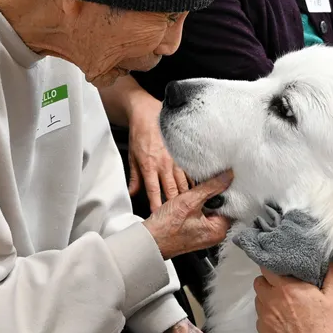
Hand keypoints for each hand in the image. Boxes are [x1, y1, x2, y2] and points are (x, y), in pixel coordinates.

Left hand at [127, 94, 188, 210]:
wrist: (149, 114)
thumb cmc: (140, 134)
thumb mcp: (132, 156)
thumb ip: (135, 177)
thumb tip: (133, 192)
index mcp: (149, 166)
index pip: (154, 191)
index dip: (156, 205)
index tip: (159, 216)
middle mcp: (164, 165)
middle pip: (173, 191)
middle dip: (176, 206)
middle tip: (180, 218)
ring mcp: (176, 160)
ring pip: (184, 183)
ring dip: (188, 197)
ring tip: (193, 209)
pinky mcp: (183, 155)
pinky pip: (191, 172)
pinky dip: (195, 183)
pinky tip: (200, 191)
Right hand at [143, 172, 232, 258]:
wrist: (149, 240)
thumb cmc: (165, 227)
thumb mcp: (190, 200)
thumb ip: (212, 187)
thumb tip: (228, 177)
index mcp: (218, 230)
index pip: (233, 206)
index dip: (229, 191)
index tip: (226, 178)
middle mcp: (214, 235)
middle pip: (223, 208)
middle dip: (217, 195)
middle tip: (210, 181)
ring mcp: (204, 234)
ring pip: (211, 210)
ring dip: (206, 199)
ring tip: (198, 190)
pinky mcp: (195, 232)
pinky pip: (203, 215)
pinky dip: (199, 206)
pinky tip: (191, 199)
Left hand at [254, 264, 332, 332]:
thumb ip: (330, 274)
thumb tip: (328, 259)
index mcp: (286, 288)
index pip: (267, 267)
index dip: (274, 266)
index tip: (284, 269)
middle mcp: (270, 302)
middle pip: (259, 283)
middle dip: (270, 282)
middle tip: (285, 288)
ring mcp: (264, 321)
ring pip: (259, 302)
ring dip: (268, 300)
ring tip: (284, 307)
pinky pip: (261, 320)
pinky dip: (269, 319)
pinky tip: (284, 325)